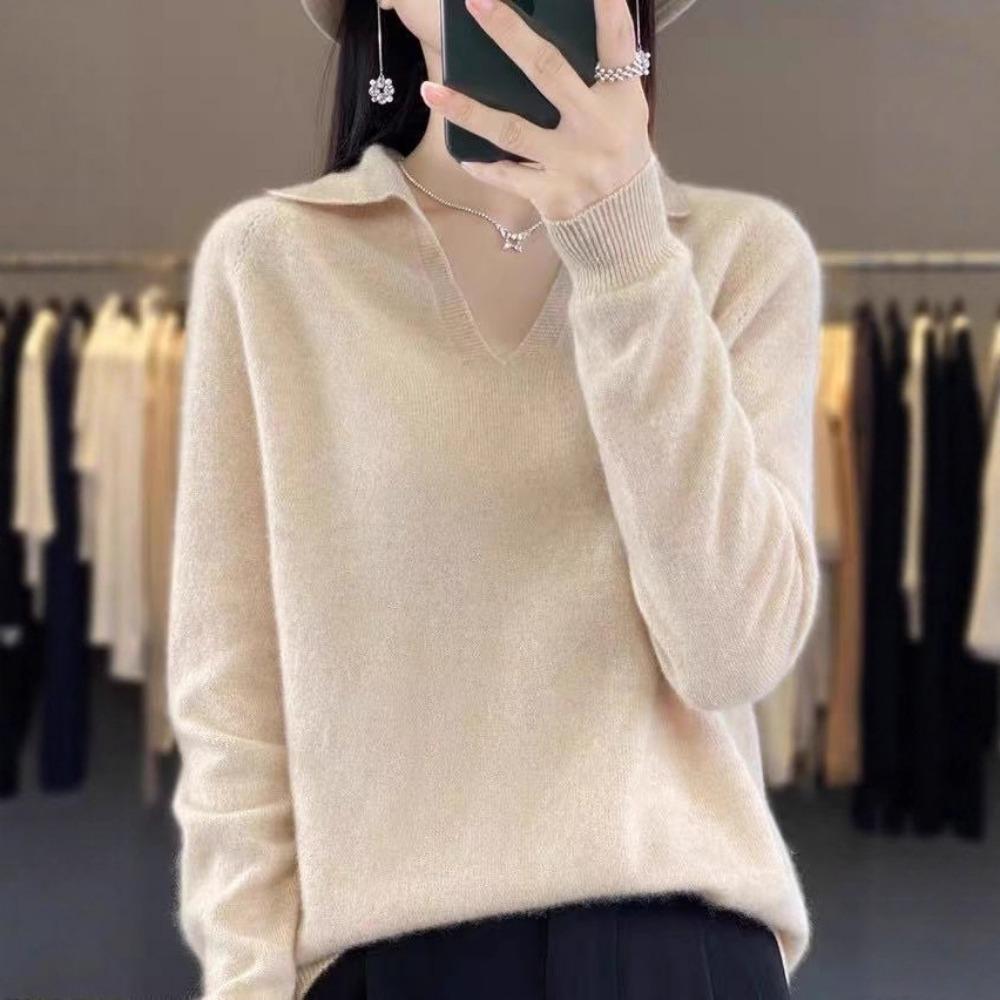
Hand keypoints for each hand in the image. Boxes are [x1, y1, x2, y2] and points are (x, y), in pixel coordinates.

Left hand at [420, 0, 654, 221]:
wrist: (623, 229)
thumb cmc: (617, 160)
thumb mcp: (622, 117)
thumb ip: (596, 83)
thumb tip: (535, 48)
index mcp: (621, 101)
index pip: (617, 43)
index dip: (606, 8)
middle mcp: (599, 128)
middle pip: (547, 71)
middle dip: (509, 33)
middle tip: (476, 2)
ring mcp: (574, 164)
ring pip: (511, 129)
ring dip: (466, 110)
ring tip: (430, 91)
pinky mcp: (554, 196)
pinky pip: (508, 176)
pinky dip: (485, 168)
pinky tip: (464, 158)